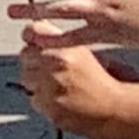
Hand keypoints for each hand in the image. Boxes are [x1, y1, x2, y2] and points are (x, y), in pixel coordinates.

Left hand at [19, 24, 127, 138]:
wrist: (113, 108)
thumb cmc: (101, 81)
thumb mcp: (82, 51)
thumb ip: (59, 42)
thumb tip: (37, 35)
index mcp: (65, 46)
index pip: (33, 31)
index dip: (31, 35)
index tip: (31, 40)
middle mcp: (55, 62)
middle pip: (25, 54)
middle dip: (33, 61)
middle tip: (45, 68)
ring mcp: (50, 85)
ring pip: (25, 77)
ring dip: (35, 81)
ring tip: (53, 85)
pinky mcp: (48, 105)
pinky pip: (33, 98)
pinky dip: (41, 100)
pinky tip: (57, 99)